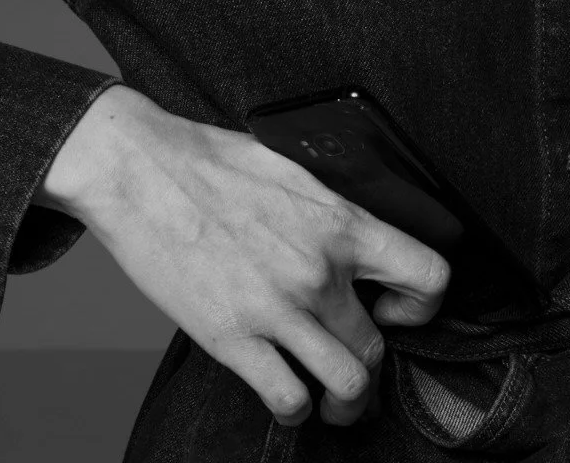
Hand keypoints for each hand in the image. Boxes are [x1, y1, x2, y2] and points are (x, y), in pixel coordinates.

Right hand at [38, 86, 449, 426]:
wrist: (140, 170)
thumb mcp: (290, 168)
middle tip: (355, 368)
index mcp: (339, 221)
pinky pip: (287, 399)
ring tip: (332, 400)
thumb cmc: (209, 161)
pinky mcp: (232, 338)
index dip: (423, 306)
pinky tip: (286, 391)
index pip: (428, 276)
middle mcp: (319, 269)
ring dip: (345, 403)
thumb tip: (354, 231)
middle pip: (378, 347)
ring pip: (348, 384)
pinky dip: (294, 408)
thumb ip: (329, 208)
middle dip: (371, 367)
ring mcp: (277, 308)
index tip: (396, 310)